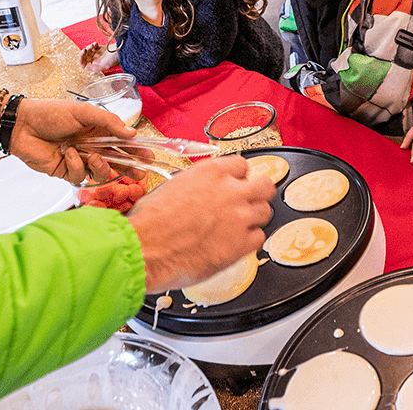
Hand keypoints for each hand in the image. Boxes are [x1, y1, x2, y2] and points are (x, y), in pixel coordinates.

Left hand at [11, 98, 136, 184]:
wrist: (23, 125)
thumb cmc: (51, 113)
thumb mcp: (84, 112)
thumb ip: (109, 122)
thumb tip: (132, 133)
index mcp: (98, 130)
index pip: (122, 142)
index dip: (136, 150)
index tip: (149, 156)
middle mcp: (91, 146)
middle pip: (116, 161)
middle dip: (129, 168)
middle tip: (140, 173)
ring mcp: (79, 160)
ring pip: (100, 173)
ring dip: (100, 167)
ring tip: (93, 157)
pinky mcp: (66, 171)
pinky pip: (79, 176)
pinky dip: (76, 165)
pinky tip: (67, 153)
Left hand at [80, 42, 120, 73]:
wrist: (123, 50)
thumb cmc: (116, 59)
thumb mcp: (105, 65)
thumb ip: (95, 68)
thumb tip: (86, 67)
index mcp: (96, 66)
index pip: (84, 64)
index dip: (81, 60)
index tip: (82, 55)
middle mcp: (96, 60)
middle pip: (85, 57)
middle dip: (84, 52)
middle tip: (85, 49)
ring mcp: (98, 54)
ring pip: (88, 51)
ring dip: (89, 47)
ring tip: (93, 45)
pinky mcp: (101, 48)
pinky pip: (93, 46)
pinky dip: (93, 44)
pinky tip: (96, 43)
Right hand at [128, 155, 275, 292]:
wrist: (147, 248)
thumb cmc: (151, 221)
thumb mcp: (173, 186)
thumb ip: (198, 185)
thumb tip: (203, 191)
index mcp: (212, 172)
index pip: (242, 165)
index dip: (238, 177)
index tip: (234, 184)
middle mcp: (230, 191)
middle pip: (265, 185)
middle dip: (258, 193)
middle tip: (248, 201)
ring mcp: (239, 217)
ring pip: (265, 211)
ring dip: (254, 217)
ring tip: (240, 225)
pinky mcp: (240, 244)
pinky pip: (259, 238)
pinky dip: (249, 240)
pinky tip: (235, 242)